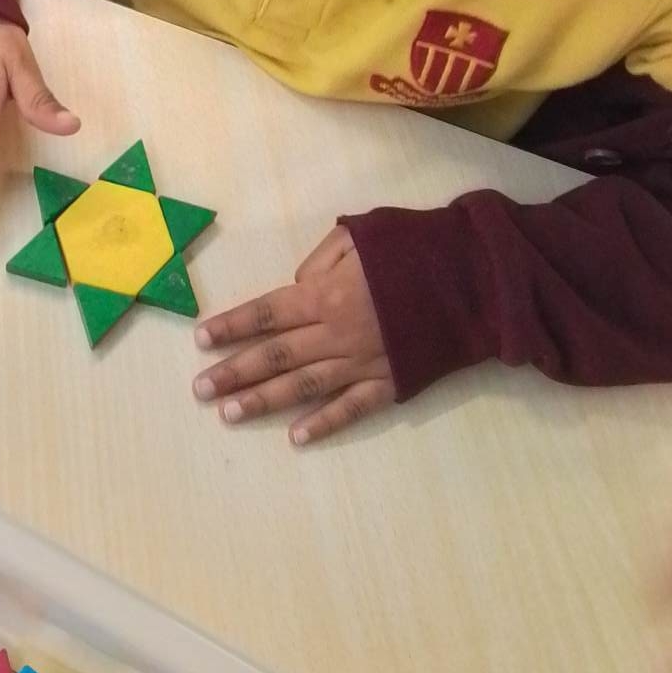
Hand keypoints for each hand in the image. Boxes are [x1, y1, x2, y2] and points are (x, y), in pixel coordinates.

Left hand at [191, 226, 393, 445]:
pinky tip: (296, 437)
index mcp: (326, 294)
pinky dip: (324, 423)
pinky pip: (351, 408)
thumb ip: (320, 259)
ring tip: (228, 414)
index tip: (201, 339)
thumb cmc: (413, 249)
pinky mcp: (390, 383)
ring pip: (302, 386)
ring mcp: (362, 362)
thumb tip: (295, 287)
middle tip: (200, 389)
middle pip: (275, 355)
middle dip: (234, 371)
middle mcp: (336, 332)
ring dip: (263, 401)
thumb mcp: (360, 234)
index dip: (232, 326)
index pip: (266, 313)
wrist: (472, 279)